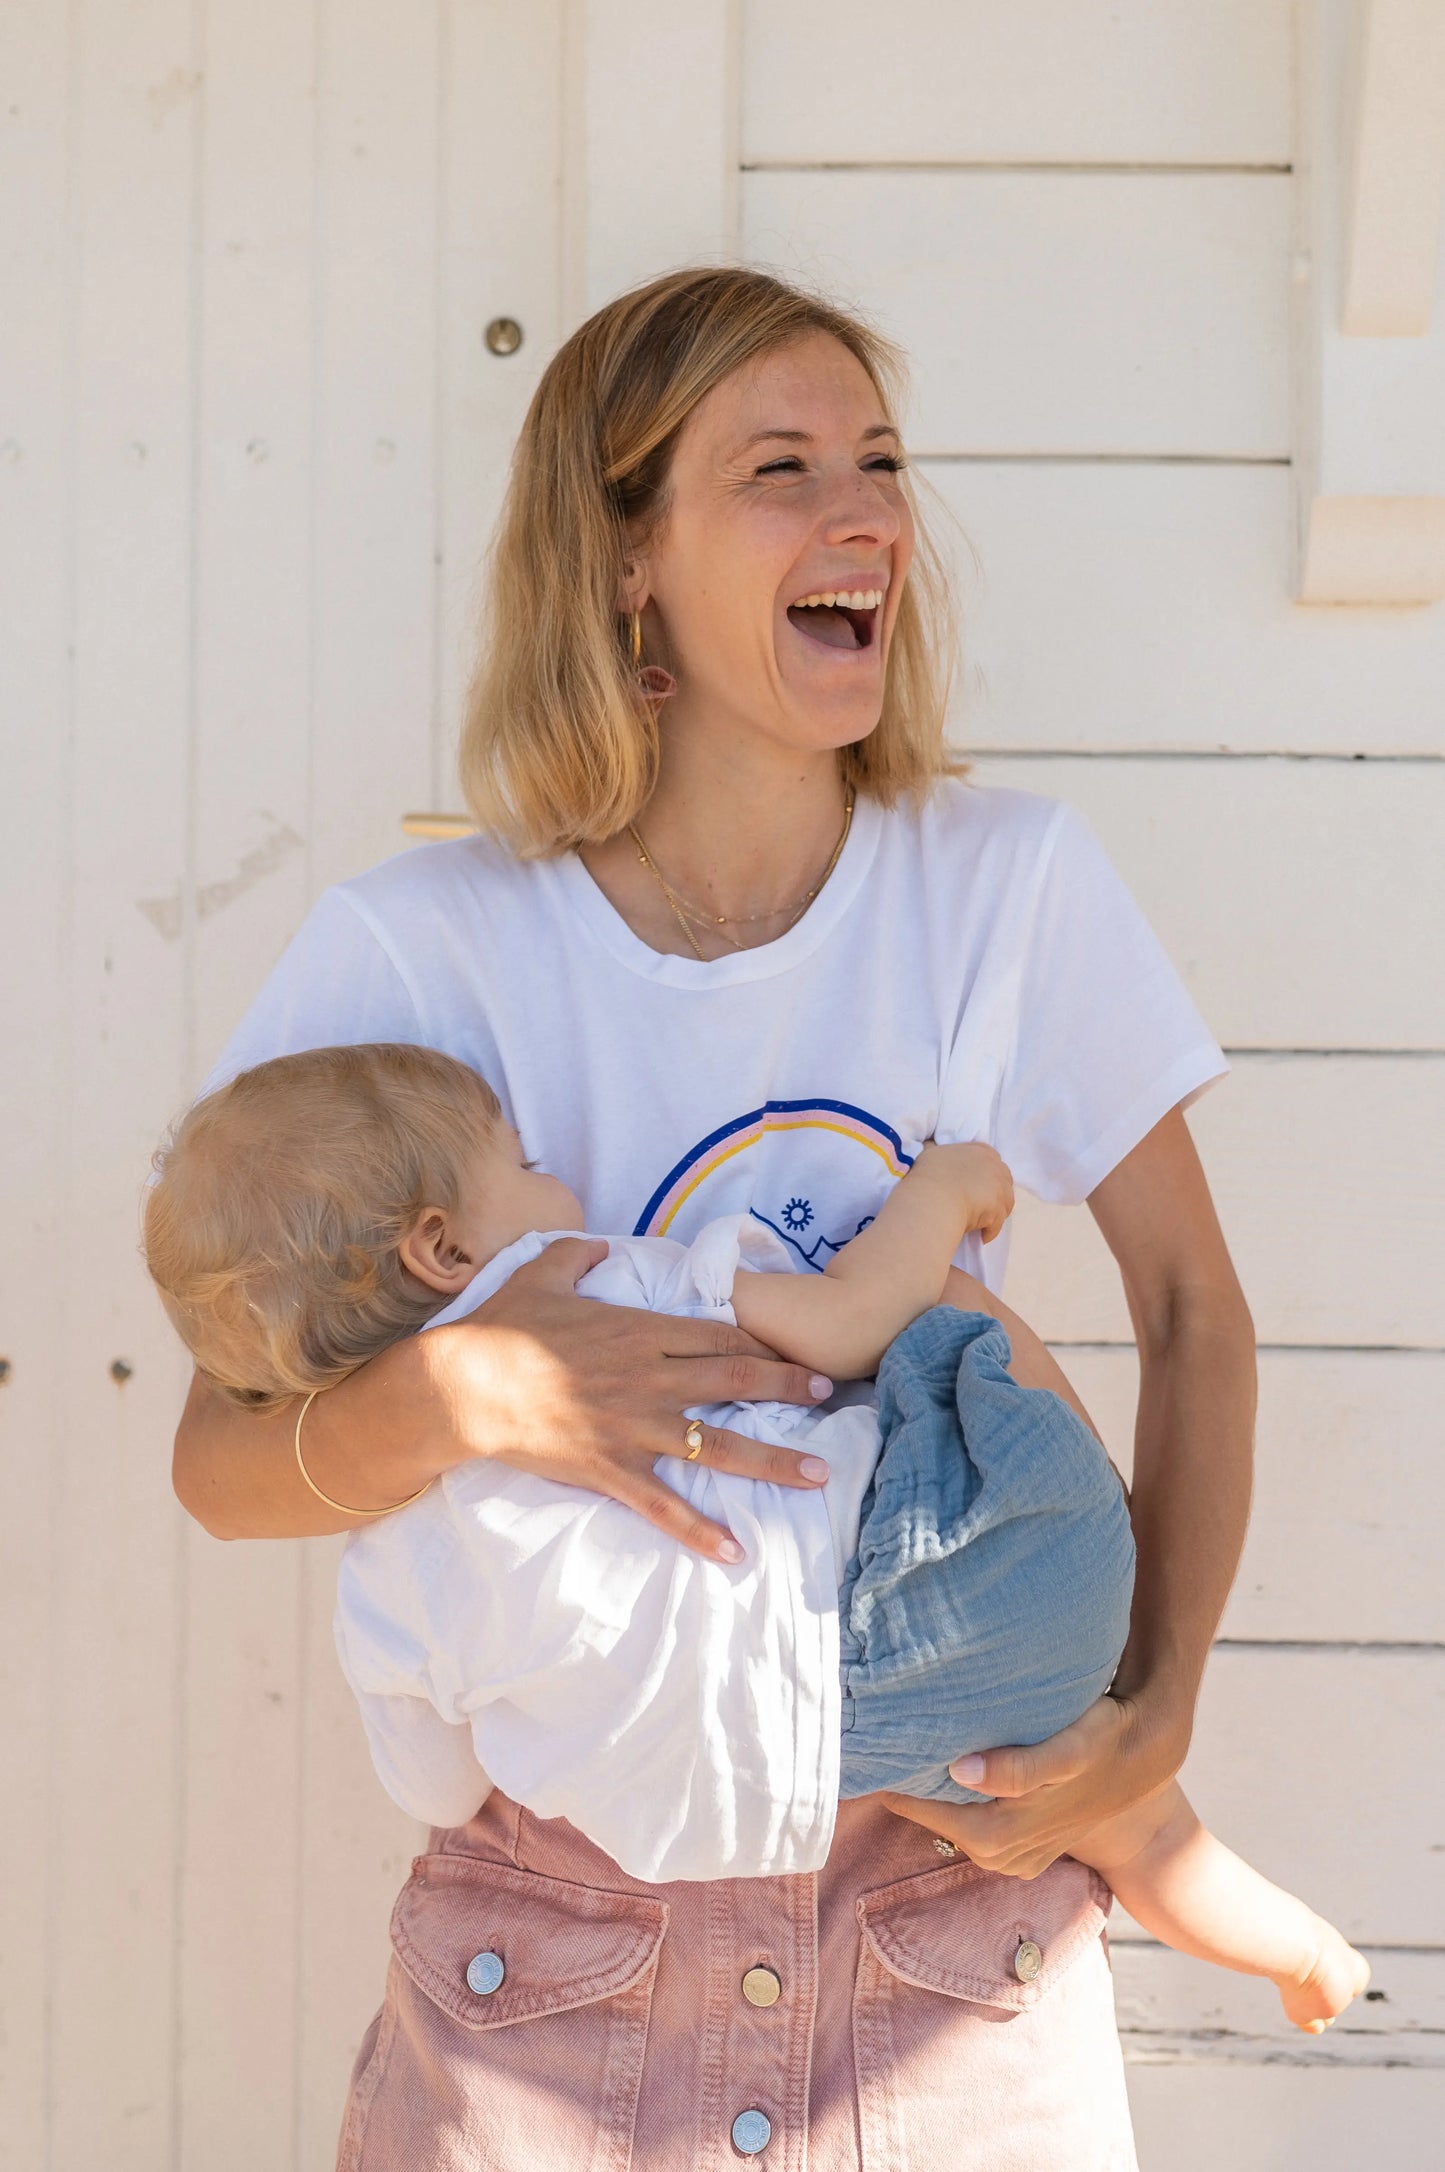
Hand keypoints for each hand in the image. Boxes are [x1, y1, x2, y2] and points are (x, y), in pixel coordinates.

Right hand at [424, 1238, 835, 1562]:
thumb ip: (577, 1254)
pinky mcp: (611, 1469)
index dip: (762, 1342)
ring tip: (817, 1473)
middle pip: (736, 1382)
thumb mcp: (541, 1274)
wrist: (463, 1385)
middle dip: (787, 1387)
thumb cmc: (500, 1328)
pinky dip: (701, 1531)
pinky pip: (665, 1506)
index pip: (719, 1335)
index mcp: (639, 1330)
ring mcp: (634, 1427)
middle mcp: (649, 1378)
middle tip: (827, 1394)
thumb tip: (598, 1244)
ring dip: (773, 1461)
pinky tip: (735, 1552)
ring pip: (718, 1446)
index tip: (794, 1348)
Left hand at [879, 1692, 1186, 1878]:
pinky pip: (966, 1819)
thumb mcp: (1067, 1753)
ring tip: (892, 1742)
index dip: (886, 1774)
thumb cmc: (1101, 1744)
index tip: (857, 1741)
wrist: (1145, 1760)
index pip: (914, 1804)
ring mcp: (1008, 1854)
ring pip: (943, 1816)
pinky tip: (940, 1762)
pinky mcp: (1019, 1846)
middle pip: (923, 1812)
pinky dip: (950, 1795)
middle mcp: (996, 1852)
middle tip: (865, 1734)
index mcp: (995, 1834)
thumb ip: (1016, 1768)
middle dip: (895, 1778)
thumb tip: (960, 1770)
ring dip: (920, 1786)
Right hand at [913, 1141, 1013, 1244]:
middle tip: (979, 1204)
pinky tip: (980, 1236)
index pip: (991, 1158)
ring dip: (995, 1213)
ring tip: (980, 1222)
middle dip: (994, 1192)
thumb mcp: (931, 1153)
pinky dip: (989, 1231)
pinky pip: (997, 1225)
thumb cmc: (930, 1173)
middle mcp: (996, 1168)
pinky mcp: (998, 1211)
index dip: (983, 1172)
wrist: (934, 1196)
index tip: (974, 1182)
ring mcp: (1000, 1190)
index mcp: (981, 1151)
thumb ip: (937, 1150)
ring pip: (1005, 1203)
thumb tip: (931, 1146)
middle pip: (1003, 1181)